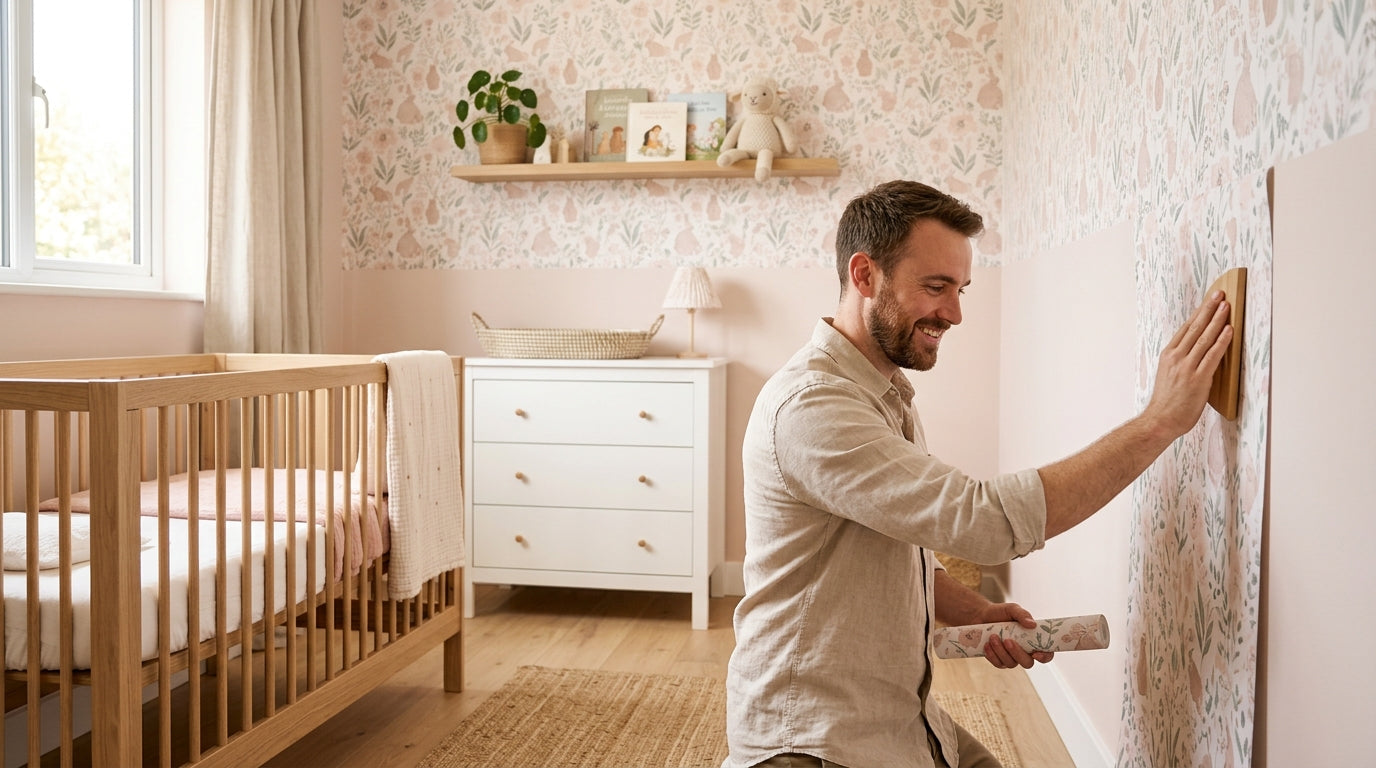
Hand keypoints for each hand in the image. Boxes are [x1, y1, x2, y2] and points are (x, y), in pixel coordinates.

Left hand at [975, 602, 1053, 669]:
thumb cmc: (1001, 613)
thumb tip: (1032, 624)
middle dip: (1017, 653)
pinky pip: (999, 664)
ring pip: (1011, 664)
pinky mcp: (999, 660)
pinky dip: (992, 655)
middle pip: (1028, 663)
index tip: (1036, 653)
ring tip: (992, 637)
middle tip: (1008, 640)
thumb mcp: (1012, 609)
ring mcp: (1011, 658)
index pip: (1046, 654)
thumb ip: (1023, 615)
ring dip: (1001, 651)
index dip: (1045, 657)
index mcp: (1033, 640)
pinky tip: (987, 644)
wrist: (981, 615)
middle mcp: (1024, 652)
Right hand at [1143, 290, 1233, 438]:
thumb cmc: (1166, 403)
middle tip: (1219, 294)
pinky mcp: (1198, 378)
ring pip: (1204, 338)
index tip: (1208, 301)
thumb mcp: (1169, 376)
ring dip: (1217, 320)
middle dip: (1208, 309)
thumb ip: (1181, 362)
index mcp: (1168, 355)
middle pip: (1195, 328)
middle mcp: (1176, 357)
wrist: (1160, 421)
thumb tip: (1197, 353)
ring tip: (1226, 306)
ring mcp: (1187, 367)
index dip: (1199, 313)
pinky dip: (1222, 341)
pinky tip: (1230, 330)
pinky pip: (1212, 355)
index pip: (1186, 329)